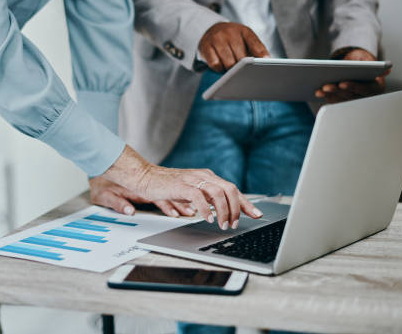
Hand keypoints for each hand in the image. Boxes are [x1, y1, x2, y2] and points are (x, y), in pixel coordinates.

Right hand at [99, 146, 262, 229]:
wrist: (145, 177)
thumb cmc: (166, 186)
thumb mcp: (190, 192)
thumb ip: (205, 199)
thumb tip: (219, 212)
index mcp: (208, 177)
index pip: (233, 189)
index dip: (246, 203)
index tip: (256, 215)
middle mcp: (203, 176)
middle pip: (230, 189)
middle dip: (237, 209)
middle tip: (234, 224)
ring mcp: (193, 180)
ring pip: (218, 193)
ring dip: (224, 211)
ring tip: (222, 224)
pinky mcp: (181, 186)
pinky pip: (199, 197)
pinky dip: (206, 209)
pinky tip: (207, 219)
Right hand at [198, 22, 269, 71]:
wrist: (211, 29)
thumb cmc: (232, 39)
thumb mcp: (245, 39)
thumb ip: (255, 49)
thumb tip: (266, 62)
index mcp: (244, 31)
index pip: (255, 43)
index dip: (261, 54)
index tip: (266, 61)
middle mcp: (230, 32)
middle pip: (241, 58)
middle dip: (243, 68)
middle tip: (243, 71)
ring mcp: (217, 38)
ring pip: (228, 63)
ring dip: (231, 70)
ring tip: (231, 69)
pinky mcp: (206, 46)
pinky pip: (215, 64)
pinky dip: (219, 69)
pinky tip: (220, 66)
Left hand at [315, 48, 388, 102]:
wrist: (360, 66)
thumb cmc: (364, 62)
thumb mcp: (368, 60)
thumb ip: (373, 64)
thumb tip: (388, 69)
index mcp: (376, 87)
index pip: (365, 89)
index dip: (353, 86)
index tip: (342, 83)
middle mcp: (366, 97)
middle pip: (350, 95)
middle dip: (337, 90)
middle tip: (326, 86)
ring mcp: (355, 100)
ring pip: (341, 100)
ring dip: (330, 95)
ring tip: (319, 90)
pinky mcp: (345, 101)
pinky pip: (335, 101)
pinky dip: (327, 97)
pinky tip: (318, 92)